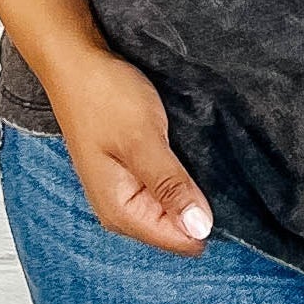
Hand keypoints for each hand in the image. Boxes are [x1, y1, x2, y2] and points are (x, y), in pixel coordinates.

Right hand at [39, 45, 215, 258]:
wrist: (77, 63)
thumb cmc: (104, 97)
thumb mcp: (143, 140)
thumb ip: (170, 185)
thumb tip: (200, 228)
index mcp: (120, 212)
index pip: (179, 240)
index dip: (206, 219)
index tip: (225, 190)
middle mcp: (122, 210)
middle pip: (178, 227)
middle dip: (199, 203)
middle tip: (213, 165)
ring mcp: (126, 191)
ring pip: (174, 206)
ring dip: (190, 186)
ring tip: (201, 154)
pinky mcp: (132, 172)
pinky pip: (166, 187)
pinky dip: (181, 173)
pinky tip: (190, 152)